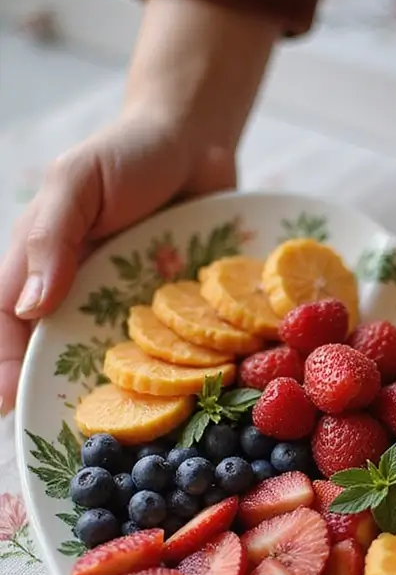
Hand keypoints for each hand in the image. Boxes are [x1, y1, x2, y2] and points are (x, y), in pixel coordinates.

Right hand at [0, 0, 276, 413]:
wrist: (196, 140)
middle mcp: (79, 296)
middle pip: (58, 356)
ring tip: (130, 432)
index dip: (4, 366)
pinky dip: (173, 373)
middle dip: (59, 396)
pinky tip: (186, 399)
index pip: (9, 326)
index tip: (12, 405)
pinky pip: (168, 349)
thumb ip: (50, 237)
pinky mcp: (172, 311)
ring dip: (119, 396)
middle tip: (70, 435)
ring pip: (114, 363)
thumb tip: (33, 306)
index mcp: (41, 267)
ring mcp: (126, 307)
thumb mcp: (76, 181)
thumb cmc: (126, 152)